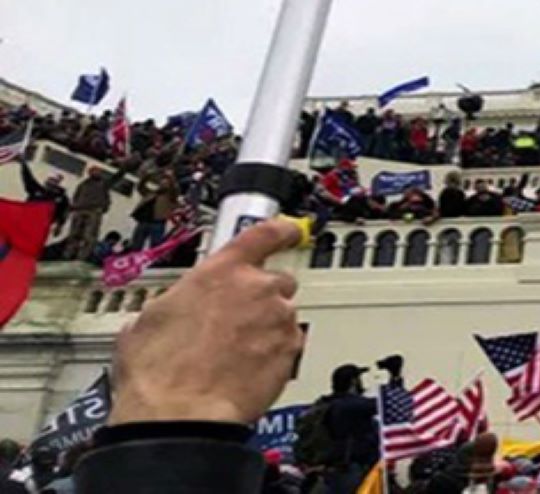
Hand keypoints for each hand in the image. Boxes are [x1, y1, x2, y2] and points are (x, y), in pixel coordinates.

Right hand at [110, 218, 305, 425]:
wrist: (180, 413)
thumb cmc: (158, 373)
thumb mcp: (147, 322)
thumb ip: (173, 302)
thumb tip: (168, 311)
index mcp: (220, 272)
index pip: (262, 235)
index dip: (280, 230)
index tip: (290, 228)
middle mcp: (255, 288)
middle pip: (276, 282)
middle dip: (260, 299)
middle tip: (234, 324)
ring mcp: (277, 318)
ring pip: (282, 315)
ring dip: (265, 329)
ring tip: (233, 355)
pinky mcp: (290, 349)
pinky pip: (288, 344)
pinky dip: (273, 354)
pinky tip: (246, 370)